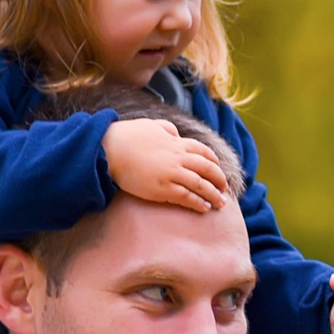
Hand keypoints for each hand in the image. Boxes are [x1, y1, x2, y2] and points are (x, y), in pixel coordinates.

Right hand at [103, 117, 230, 212]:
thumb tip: (176, 133)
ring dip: (214, 195)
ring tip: (220, 204)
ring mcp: (171, 173)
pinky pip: (187, 197)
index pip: (204, 153)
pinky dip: (198, 203)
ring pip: (201, 185)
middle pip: (208, 169)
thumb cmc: (126, 137)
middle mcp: (178, 158)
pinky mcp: (162, 188)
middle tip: (224, 190)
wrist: (108, 149)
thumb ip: (166, 128)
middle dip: (219, 180)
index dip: (215, 163)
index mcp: (176, 143)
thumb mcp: (150, 126)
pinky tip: (204, 208)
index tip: (218, 172)